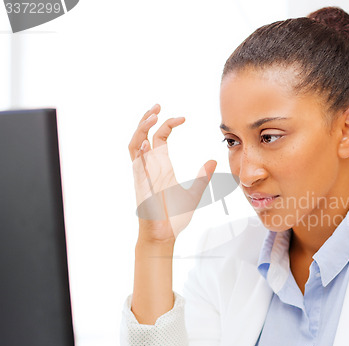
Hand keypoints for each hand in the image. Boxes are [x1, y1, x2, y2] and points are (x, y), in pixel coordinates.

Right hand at [128, 104, 216, 243]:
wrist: (165, 236)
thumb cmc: (175, 217)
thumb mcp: (194, 193)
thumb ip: (202, 177)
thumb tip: (213, 161)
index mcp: (162, 167)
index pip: (160, 138)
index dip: (168, 125)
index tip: (183, 117)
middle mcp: (150, 167)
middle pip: (144, 135)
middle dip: (148, 119)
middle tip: (158, 106)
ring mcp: (143, 174)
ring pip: (135, 144)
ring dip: (141, 129)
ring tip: (152, 115)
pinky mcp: (140, 183)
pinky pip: (134, 162)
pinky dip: (138, 148)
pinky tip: (147, 139)